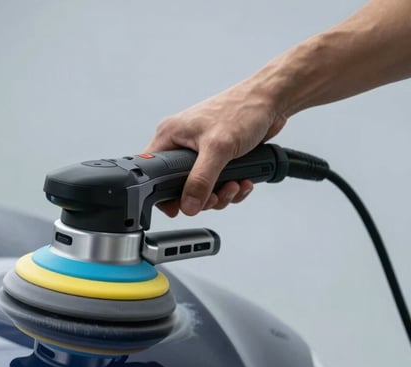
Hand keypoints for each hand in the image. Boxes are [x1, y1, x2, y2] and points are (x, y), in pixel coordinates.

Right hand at [144, 82, 286, 216]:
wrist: (271, 101)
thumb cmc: (242, 109)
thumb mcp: (218, 148)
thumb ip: (201, 180)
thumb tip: (188, 205)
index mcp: (170, 135)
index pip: (153, 173)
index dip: (163, 194)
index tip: (178, 207)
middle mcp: (181, 144)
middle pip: (179, 186)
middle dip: (202, 196)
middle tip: (215, 196)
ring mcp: (200, 151)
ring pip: (201, 188)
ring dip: (220, 194)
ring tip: (235, 185)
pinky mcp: (218, 157)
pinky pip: (217, 183)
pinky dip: (231, 187)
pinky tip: (243, 181)